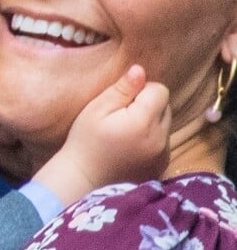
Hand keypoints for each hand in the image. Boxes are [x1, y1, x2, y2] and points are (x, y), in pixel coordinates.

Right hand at [33, 65, 170, 205]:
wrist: (83, 179)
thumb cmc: (85, 140)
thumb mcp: (97, 109)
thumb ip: (122, 89)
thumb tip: (140, 70)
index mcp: (144, 122)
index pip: (160, 90)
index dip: (140, 90)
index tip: (122, 101)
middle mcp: (161, 139)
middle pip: (165, 106)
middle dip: (148, 105)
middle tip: (121, 115)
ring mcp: (163, 155)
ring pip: (165, 123)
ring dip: (150, 122)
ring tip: (125, 131)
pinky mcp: (162, 166)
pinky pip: (163, 141)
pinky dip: (151, 138)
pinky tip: (130, 145)